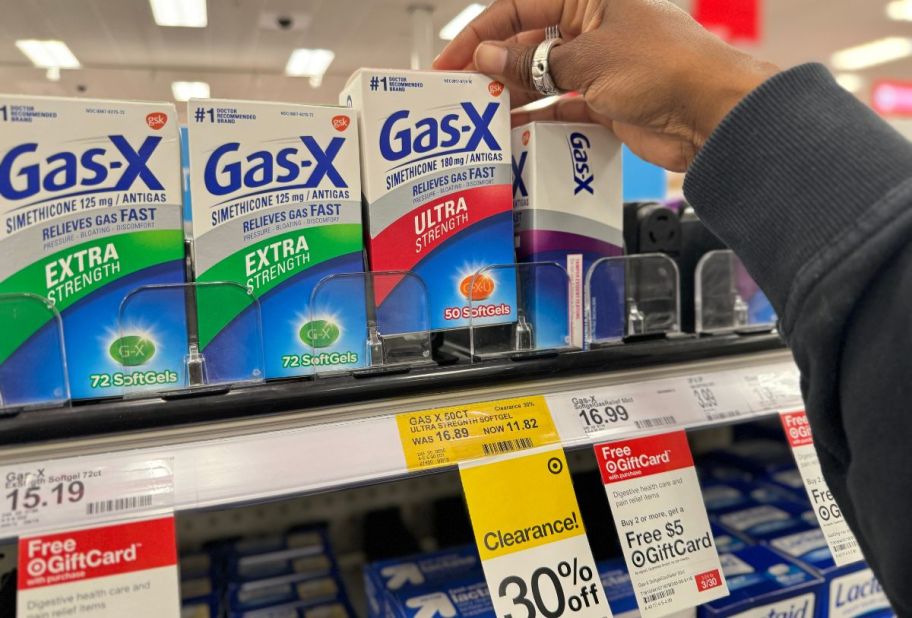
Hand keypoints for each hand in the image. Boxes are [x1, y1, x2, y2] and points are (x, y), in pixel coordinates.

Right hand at [433, 0, 777, 170]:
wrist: (712, 112)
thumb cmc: (666, 67)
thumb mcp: (587, 59)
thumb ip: (534, 61)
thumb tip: (488, 55)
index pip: (519, 7)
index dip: (480, 33)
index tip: (452, 58)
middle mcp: (592, 26)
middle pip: (528, 42)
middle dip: (495, 65)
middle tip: (464, 90)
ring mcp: (599, 65)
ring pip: (542, 76)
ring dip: (514, 93)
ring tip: (483, 112)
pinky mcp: (606, 100)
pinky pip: (561, 106)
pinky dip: (538, 117)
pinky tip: (514, 128)